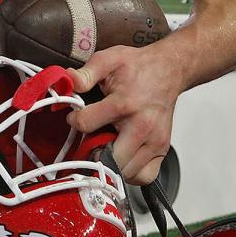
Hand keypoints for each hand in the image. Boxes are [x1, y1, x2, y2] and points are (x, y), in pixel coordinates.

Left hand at [66, 44, 181, 183]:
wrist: (167, 70)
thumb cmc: (137, 66)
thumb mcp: (107, 59)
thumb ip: (85, 73)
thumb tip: (68, 81)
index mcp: (124, 103)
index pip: (87, 123)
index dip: (74, 120)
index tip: (74, 117)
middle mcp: (142, 126)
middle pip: (110, 157)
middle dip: (92, 152)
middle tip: (87, 141)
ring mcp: (155, 141)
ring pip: (126, 171)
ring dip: (110, 164)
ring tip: (103, 146)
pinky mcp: (162, 149)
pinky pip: (144, 176)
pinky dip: (130, 173)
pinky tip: (120, 157)